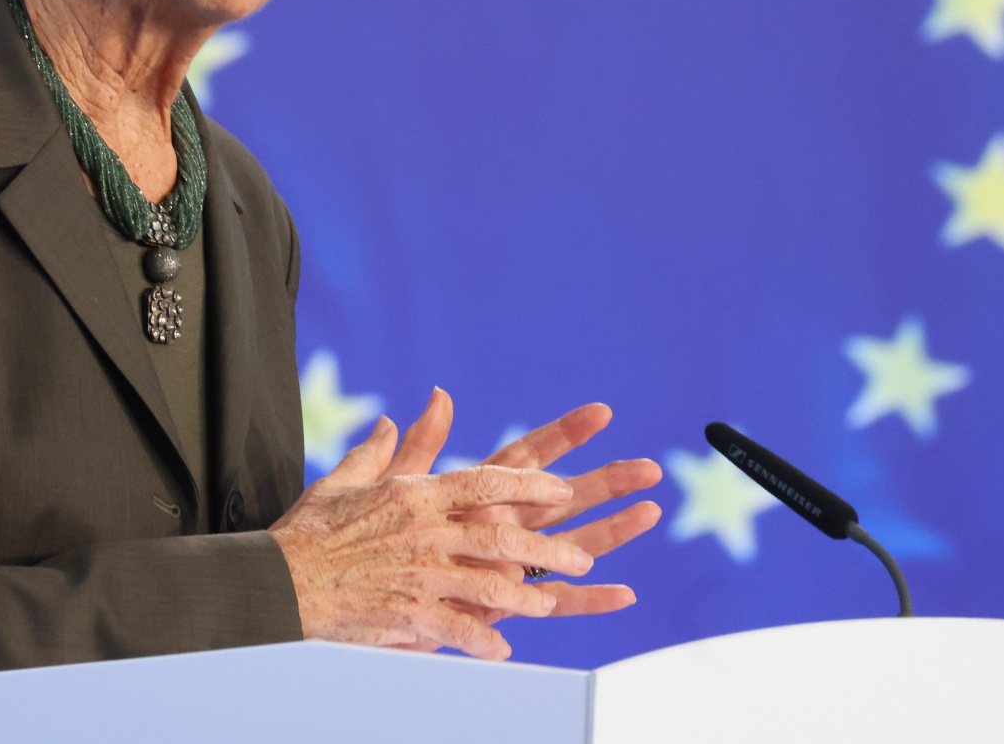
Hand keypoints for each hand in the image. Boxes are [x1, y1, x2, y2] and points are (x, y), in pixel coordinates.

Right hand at [268, 413, 595, 659]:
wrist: (278, 580)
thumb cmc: (312, 530)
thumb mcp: (349, 479)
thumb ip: (387, 448)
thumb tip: (404, 415)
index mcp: (416, 495)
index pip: (488, 481)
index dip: (530, 485)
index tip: (561, 488)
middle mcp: (425, 531)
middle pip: (502, 536)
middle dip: (548, 548)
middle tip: (581, 557)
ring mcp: (420, 574)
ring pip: (491, 584)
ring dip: (528, 596)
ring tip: (552, 602)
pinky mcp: (409, 613)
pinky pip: (459, 629)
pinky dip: (484, 641)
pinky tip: (503, 649)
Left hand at [383, 391, 663, 625]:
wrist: (353, 599)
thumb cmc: (370, 543)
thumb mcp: (391, 489)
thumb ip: (419, 448)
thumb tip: (439, 395)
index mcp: (479, 495)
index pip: (528, 457)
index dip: (564, 435)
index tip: (601, 412)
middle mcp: (502, 527)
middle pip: (564, 499)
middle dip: (606, 482)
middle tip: (650, 467)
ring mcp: (507, 566)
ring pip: (571, 546)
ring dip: (612, 532)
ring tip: (650, 511)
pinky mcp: (503, 606)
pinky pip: (553, 605)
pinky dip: (588, 601)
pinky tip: (623, 594)